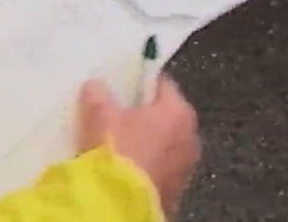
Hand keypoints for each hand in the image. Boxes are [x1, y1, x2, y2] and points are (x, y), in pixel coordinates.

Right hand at [77, 77, 199, 217]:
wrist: (122, 206)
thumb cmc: (118, 151)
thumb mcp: (100, 116)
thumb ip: (98, 96)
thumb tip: (96, 86)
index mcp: (179, 111)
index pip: (162, 84)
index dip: (141, 82)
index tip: (123, 85)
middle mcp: (191, 137)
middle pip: (165, 116)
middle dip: (143, 115)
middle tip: (117, 114)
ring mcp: (186, 167)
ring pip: (164, 145)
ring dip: (146, 142)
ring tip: (117, 144)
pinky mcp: (176, 190)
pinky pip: (160, 169)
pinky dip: (146, 165)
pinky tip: (125, 168)